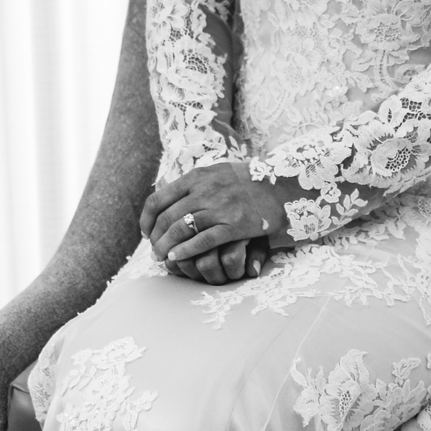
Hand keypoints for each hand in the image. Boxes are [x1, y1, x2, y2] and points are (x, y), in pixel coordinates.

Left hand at [142, 162, 287, 280]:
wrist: (284, 185)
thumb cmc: (251, 180)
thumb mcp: (218, 172)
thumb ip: (195, 184)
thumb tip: (169, 197)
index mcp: (197, 177)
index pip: (158, 199)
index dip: (146, 219)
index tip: (146, 232)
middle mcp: (205, 190)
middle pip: (166, 217)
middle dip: (155, 237)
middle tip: (153, 250)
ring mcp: (220, 207)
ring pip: (180, 229)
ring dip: (166, 246)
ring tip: (162, 258)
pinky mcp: (235, 224)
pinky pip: (203, 240)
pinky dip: (186, 250)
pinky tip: (177, 257)